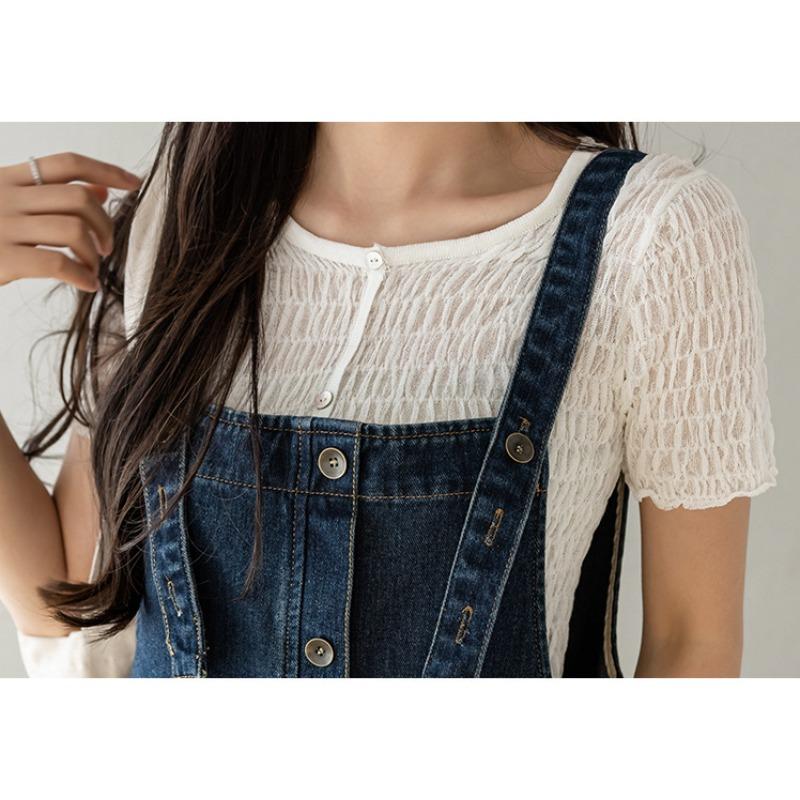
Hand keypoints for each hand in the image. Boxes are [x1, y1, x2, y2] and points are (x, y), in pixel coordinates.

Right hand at [0, 152, 141, 291]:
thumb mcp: (8, 203)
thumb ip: (50, 194)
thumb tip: (101, 191)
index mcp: (8, 179)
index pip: (67, 163)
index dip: (106, 170)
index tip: (134, 183)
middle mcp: (5, 196)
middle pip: (78, 198)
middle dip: (105, 224)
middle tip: (106, 246)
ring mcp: (2, 226)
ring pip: (73, 230)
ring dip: (94, 253)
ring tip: (92, 267)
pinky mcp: (0, 258)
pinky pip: (57, 264)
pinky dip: (82, 276)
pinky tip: (87, 285)